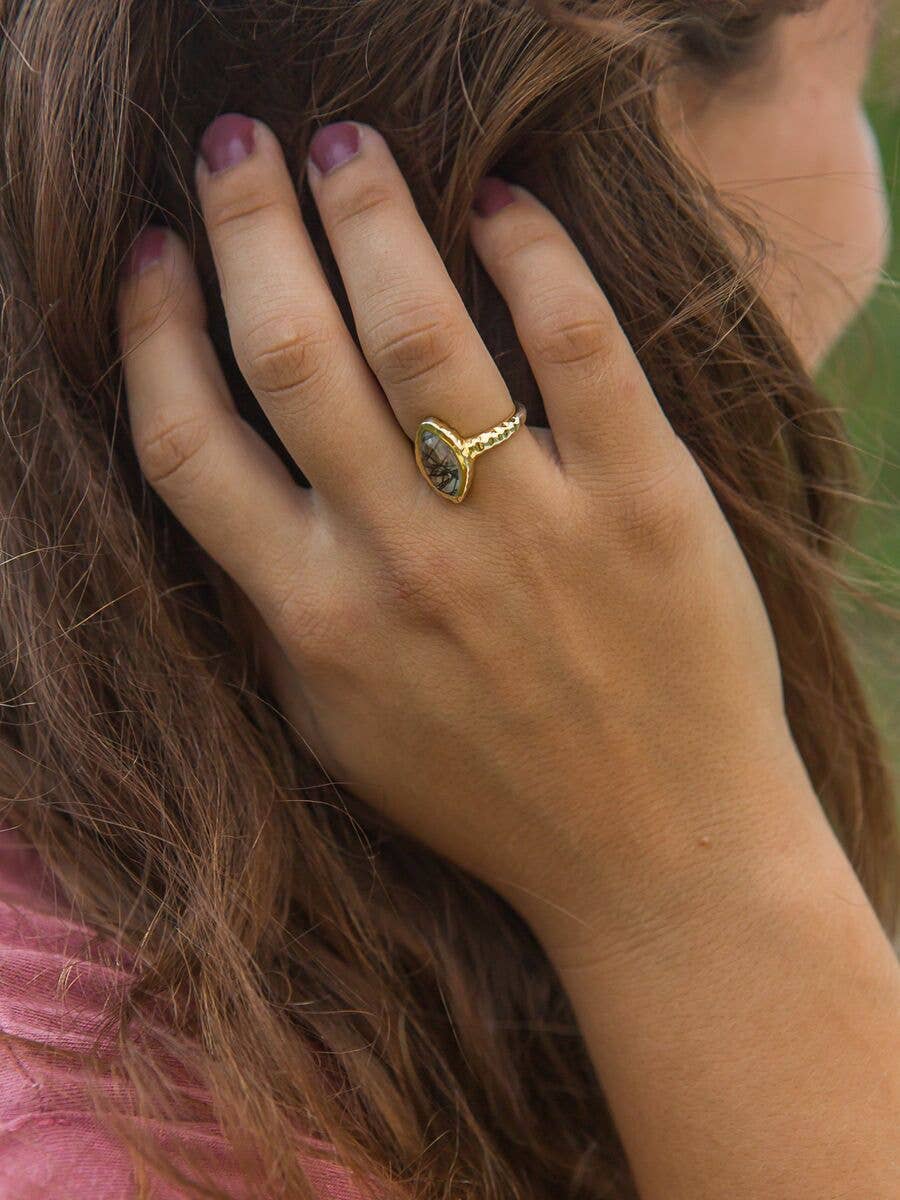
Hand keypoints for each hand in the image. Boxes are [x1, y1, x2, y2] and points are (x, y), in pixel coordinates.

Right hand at [116, 117, 811, 954]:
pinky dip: (535, 254)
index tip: (156, 256)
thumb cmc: (487, 792)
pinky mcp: (645, 504)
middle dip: (247, 226)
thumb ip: (269, 611)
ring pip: (420, 327)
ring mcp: (527, 531)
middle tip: (237, 147)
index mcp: (314, 621)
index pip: (187, 443)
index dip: (152, 330)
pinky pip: (578, 344)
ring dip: (369, 213)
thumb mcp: (338, 728)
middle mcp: (406, 567)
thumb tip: (222, 477)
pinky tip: (501, 207)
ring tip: (346, 147)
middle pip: (291, 352)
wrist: (655, 854)